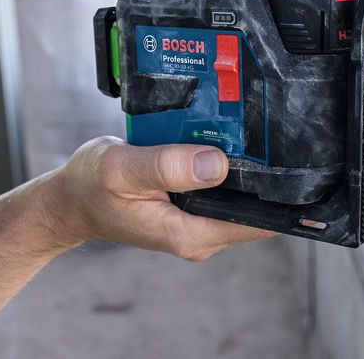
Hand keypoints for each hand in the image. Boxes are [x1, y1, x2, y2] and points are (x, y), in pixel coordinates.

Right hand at [43, 137, 274, 260]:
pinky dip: (226, 168)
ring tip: (248, 129)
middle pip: (255, 208)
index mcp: (189, 233)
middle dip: (266, 173)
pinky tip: (223, 142)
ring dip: (246, 168)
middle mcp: (201, 235)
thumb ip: (167, 166)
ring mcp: (199, 225)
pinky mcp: (193, 212)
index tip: (293, 157)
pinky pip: (222, 191)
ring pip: (241, 198)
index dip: (280, 194)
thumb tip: (218, 164)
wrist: (70, 200)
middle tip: (271, 128)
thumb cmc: (89, 186)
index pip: (258, 222)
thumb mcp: (121, 169)